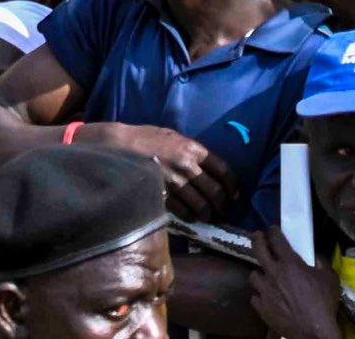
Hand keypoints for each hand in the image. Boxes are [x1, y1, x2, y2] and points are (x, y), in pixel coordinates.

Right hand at [94, 122, 235, 218]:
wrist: (119, 147)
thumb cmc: (145, 138)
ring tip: (209, 217)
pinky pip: (184, 212)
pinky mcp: (163, 196)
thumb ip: (190, 150)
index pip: (223, 170)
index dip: (232, 185)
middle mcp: (187, 166)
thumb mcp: (172, 137)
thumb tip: (206, 165)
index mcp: (193, 148)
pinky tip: (192, 217)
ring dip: (208, 214)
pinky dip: (191, 217)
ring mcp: (175, 183)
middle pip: (215, 191)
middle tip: (223, 209)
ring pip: (202, 205)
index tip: (234, 194)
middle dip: (222, 203)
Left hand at [248, 228, 348, 338]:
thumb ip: (321, 263)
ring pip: (253, 275)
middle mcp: (273, 273)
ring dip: (259, 273)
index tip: (273, 229)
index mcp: (290, 264)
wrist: (313, 331)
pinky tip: (266, 296)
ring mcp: (265, 291)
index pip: (277, 240)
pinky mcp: (261, 307)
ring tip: (264, 274)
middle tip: (258, 235)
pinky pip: (255, 296)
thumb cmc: (323, 303)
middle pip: (258, 250)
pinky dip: (260, 295)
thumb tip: (315, 258)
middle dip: (257, 239)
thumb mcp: (330, 279)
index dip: (274, 231)